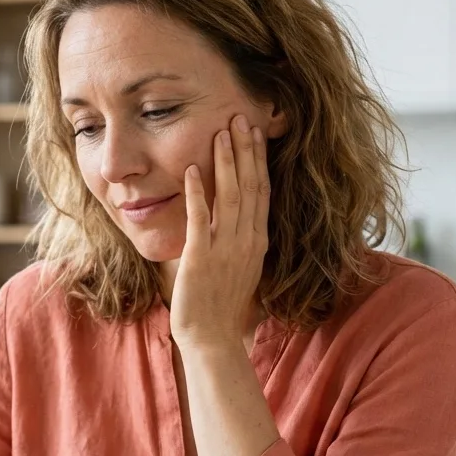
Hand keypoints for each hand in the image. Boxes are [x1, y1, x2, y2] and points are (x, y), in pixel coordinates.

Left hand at [170, 114, 269, 347]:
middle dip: (245, 150)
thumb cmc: (221, 306)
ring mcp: (225, 248)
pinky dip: (198, 193)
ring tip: (221, 132)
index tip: (255, 132)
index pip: (262, 191)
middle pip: (250, 186)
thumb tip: (239, 218)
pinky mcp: (201, 257)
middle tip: (240, 117)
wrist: (212, 338)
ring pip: (230, 196)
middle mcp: (246, 240)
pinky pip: (201, 219)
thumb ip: (241, 239)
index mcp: (257, 241)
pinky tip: (193, 170)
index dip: (258, 160)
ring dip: (226, 162)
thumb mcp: (240, 266)